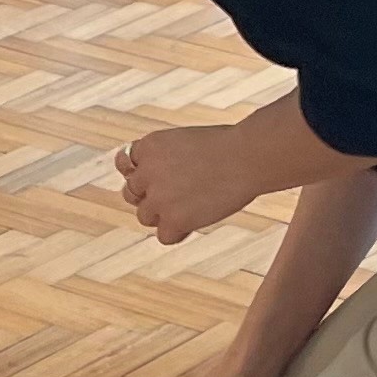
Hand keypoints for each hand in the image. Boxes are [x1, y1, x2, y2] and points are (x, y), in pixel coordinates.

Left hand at [116, 125, 268, 246]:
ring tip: (193, 204)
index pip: (128, 165)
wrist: (248, 157)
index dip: (146, 173)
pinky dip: (178, 232)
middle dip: (151, 195)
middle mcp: (147, 171)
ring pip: (144, 216)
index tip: (163, 176)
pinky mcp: (173, 220)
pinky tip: (195, 221)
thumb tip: (152, 184)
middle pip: (131, 193)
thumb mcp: (186, 140)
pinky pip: (164, 236)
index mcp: (150, 145)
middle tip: (179, 192)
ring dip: (164, 215)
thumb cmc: (227, 145)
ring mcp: (158, 198)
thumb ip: (165, 159)